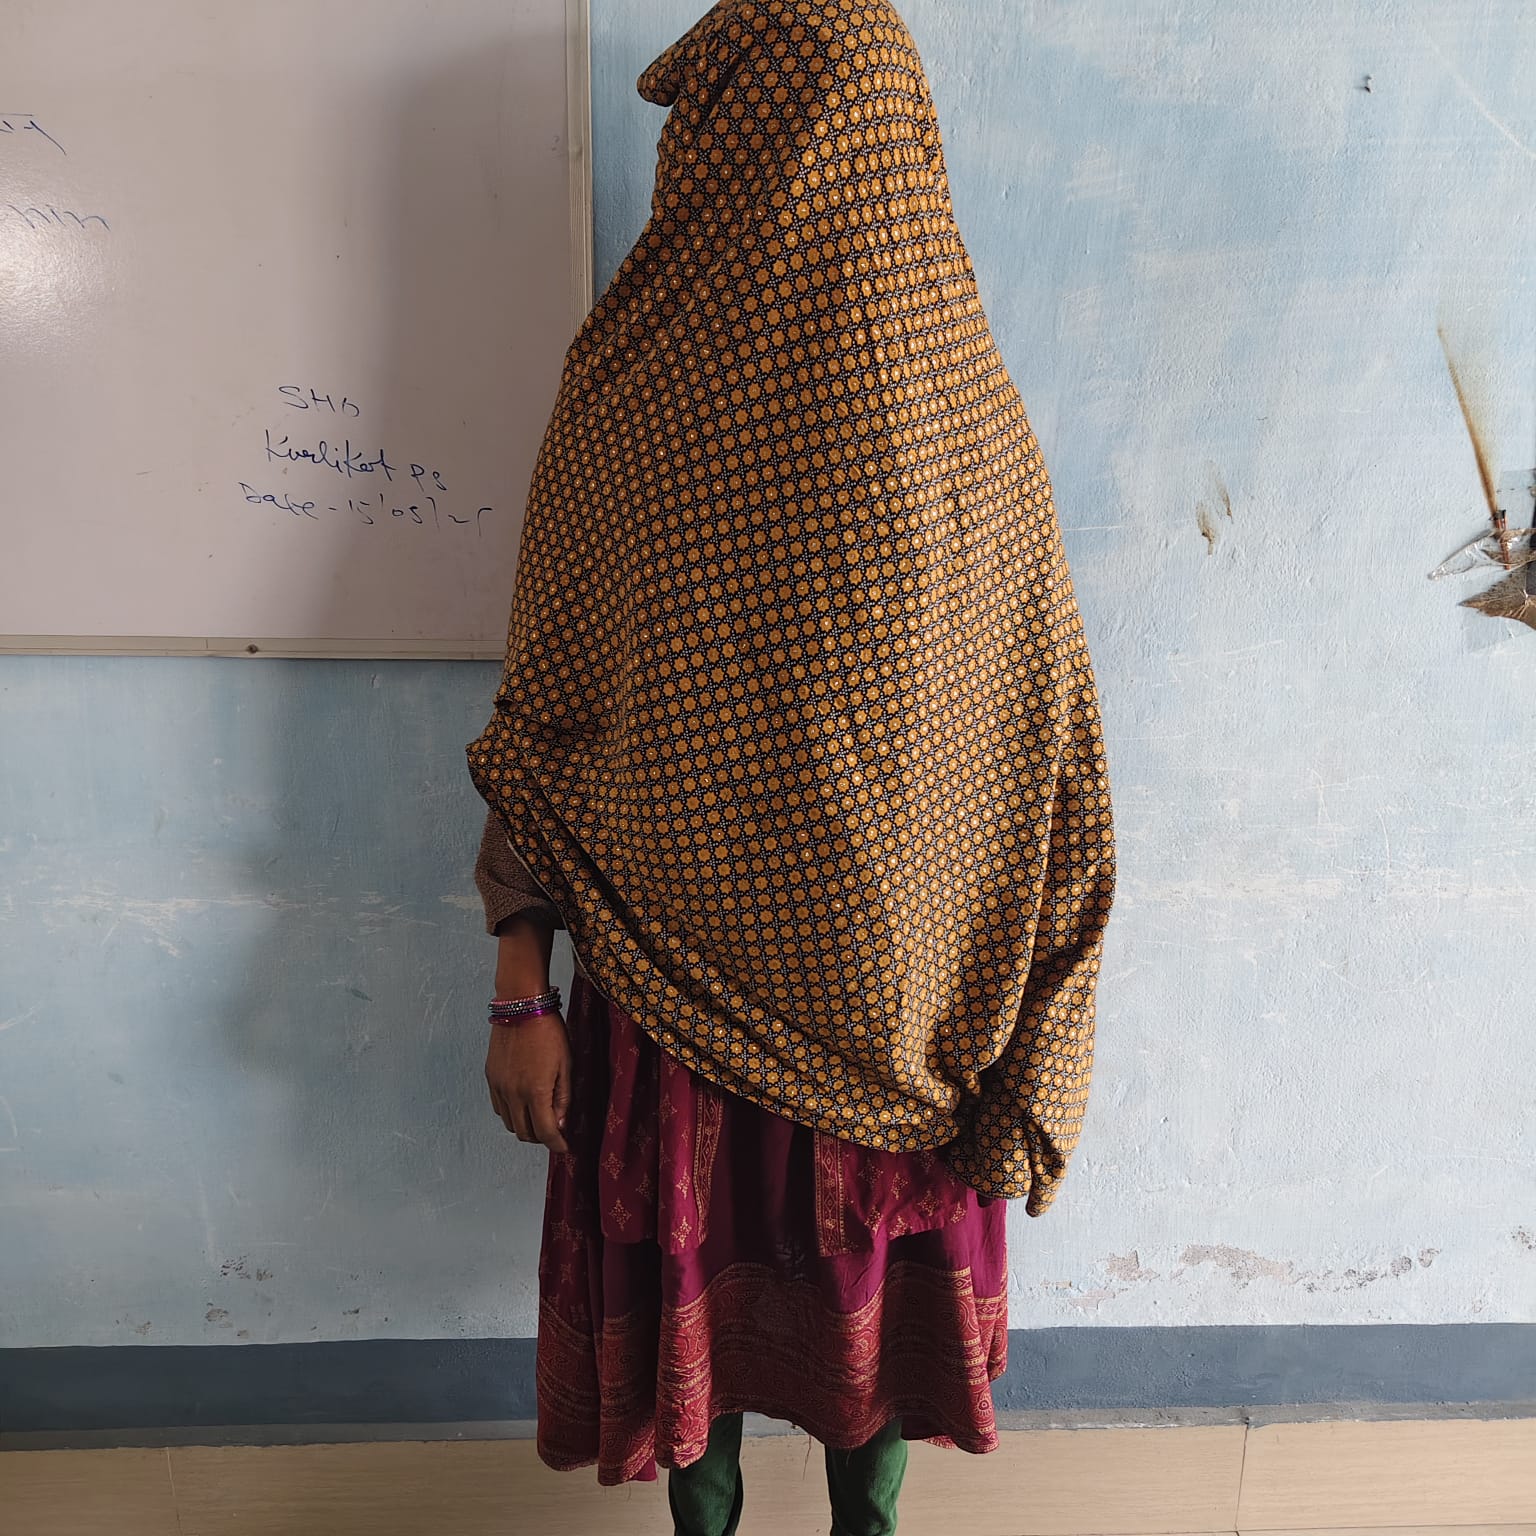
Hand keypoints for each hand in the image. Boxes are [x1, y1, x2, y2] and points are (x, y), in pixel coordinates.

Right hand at [485, 1012, 571, 1152]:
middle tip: (555, 1132)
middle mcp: (513, 1094)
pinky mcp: (490, 1078)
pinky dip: (511, 1114)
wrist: (521, 1006)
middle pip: (525, 1133)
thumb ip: (563, 1098)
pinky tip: (523, 1105)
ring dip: (526, 1127)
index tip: (565, 1148)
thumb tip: (560, 1124)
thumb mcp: (566, 1065)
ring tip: (540, 1118)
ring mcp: (498, 1086)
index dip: (557, 1145)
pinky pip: (499, 1108)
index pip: (545, 1132)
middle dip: (542, 1138)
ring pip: (510, 1124)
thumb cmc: (550, 1033)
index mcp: (535, 1091)